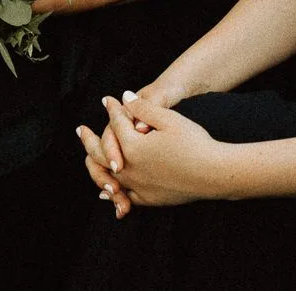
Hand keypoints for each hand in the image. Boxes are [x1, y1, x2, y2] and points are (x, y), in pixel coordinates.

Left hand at [91, 95, 224, 211]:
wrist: (214, 173)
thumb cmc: (195, 143)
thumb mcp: (169, 119)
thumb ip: (143, 108)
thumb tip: (125, 98)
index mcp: (133, 147)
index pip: (117, 124)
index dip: (113, 109)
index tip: (108, 100)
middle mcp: (130, 168)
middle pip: (102, 152)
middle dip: (90, 139)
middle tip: (81, 130)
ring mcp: (138, 186)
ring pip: (107, 176)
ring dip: (95, 165)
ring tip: (88, 159)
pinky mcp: (149, 199)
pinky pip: (124, 196)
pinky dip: (112, 191)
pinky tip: (107, 191)